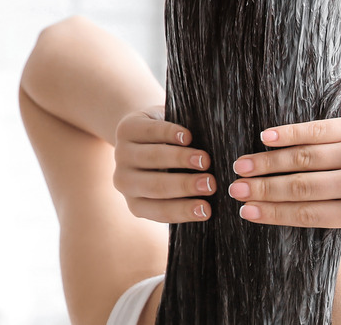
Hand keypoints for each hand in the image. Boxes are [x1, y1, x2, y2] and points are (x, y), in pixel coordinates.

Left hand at [113, 106, 215, 222]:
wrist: (144, 132)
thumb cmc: (169, 164)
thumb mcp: (173, 182)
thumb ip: (188, 193)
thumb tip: (217, 198)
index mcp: (138, 203)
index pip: (160, 211)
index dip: (184, 210)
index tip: (207, 210)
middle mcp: (125, 182)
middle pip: (156, 186)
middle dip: (185, 185)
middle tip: (210, 183)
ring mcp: (123, 155)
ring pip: (152, 158)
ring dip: (180, 159)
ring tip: (205, 160)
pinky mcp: (126, 129)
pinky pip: (150, 132)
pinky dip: (170, 134)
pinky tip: (187, 136)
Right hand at [228, 111, 340, 227]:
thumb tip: (298, 206)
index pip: (307, 214)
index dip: (273, 213)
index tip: (248, 213)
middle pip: (299, 187)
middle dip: (262, 190)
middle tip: (234, 190)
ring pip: (303, 158)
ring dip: (268, 162)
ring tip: (242, 166)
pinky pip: (319, 130)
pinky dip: (290, 134)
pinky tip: (267, 137)